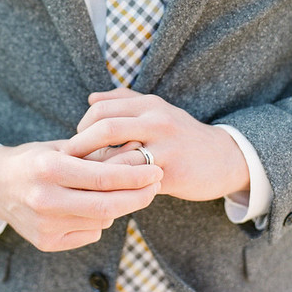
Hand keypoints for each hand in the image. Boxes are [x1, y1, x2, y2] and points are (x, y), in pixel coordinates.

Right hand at [0, 138, 162, 251]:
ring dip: (121, 205)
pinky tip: (96, 205)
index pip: (103, 177)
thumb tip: (138, 148)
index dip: (136, 175)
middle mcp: (45, 199)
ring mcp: (44, 224)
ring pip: (101, 219)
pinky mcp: (45, 242)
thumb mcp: (63, 146)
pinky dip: (100, 219)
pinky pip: (89, 232)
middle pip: (107, 204)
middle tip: (157, 184)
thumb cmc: (36, 159)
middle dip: (139, 195)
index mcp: (49, 168)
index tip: (156, 168)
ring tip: (127, 190)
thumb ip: (97, 152)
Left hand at [69, 88, 249, 201]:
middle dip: (80, 145)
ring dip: (96, 170)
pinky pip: (134, 181)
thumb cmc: (181, 134)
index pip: (102, 108)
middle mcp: (156, 120)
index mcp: (149, 104)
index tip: (75, 141)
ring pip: (118, 156)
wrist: (223, 158)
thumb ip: (125, 101)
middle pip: (105, 126)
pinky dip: (117, 187)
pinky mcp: (172, 174)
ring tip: (84, 180)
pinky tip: (108, 193)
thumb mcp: (157, 109)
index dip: (82, 125)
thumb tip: (90, 98)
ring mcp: (165, 147)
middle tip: (67, 161)